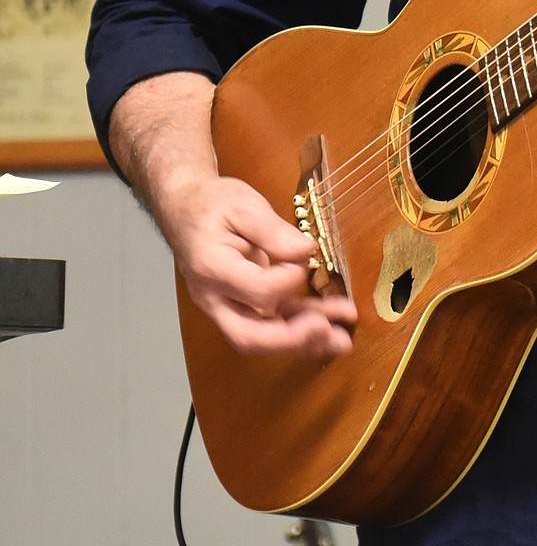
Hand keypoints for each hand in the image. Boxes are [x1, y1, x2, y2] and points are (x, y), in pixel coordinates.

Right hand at [109, 72, 357, 359]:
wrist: (186, 209)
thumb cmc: (213, 204)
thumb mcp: (244, 205)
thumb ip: (274, 230)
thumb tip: (307, 251)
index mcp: (212, 267)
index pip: (255, 290)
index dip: (288, 281)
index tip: (307, 259)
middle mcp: (214, 297)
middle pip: (250, 336)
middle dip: (294, 339)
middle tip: (330, 331)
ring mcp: (224, 306)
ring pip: (262, 337)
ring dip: (305, 340)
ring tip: (342, 338)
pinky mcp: (239, 306)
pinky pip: (268, 325)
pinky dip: (299, 327)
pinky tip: (328, 322)